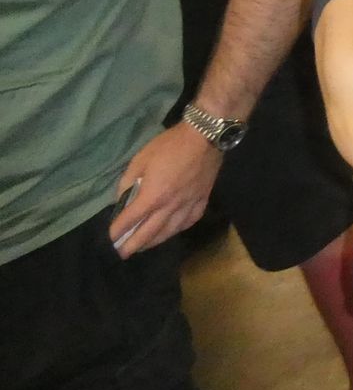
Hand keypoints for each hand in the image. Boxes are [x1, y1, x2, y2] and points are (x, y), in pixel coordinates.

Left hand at [110, 124, 222, 256]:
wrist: (205, 136)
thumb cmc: (170, 145)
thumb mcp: (140, 159)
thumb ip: (128, 181)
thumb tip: (122, 198)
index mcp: (153, 195)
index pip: (130, 219)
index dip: (117, 231)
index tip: (110, 239)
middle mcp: (170, 205)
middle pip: (149, 232)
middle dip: (133, 245)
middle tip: (122, 253)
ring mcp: (188, 204)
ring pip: (170, 231)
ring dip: (154, 242)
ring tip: (143, 247)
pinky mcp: (202, 199)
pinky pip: (189, 221)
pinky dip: (178, 229)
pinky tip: (172, 230)